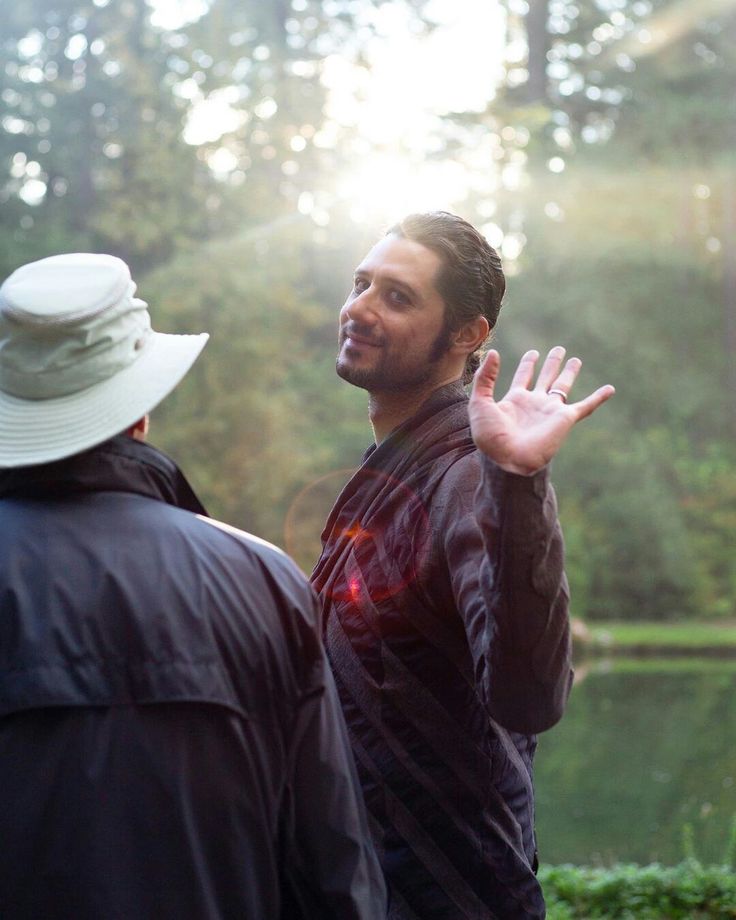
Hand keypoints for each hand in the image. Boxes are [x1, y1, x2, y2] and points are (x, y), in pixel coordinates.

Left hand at [468, 346, 614, 474]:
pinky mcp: (564, 419)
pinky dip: (598, 398)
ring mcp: (550, 411)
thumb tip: (494, 353)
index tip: (534, 353)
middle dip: (552, 364)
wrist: (507, 458)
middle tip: (559, 349)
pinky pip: (585, 406)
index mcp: (515, 401)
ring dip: (570, 373)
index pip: (524, 376)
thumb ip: (486, 377)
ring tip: (576, 359)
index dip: (529, 364)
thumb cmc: (490, 435)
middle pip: (545, 378)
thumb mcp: (480, 402)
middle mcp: (534, 404)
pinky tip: (610, 389)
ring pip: (563, 387)